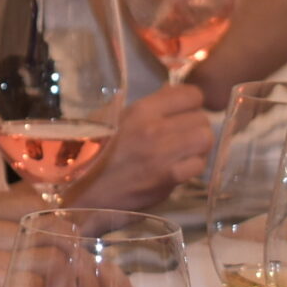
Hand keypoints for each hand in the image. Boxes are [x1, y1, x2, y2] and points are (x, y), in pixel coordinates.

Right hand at [77, 81, 212, 210]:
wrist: (81, 192)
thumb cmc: (92, 153)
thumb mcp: (111, 119)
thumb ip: (144, 108)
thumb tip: (171, 97)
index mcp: (139, 110)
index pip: (191, 94)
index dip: (190, 103)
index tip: (182, 112)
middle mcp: (153, 129)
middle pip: (202, 118)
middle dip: (195, 127)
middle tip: (183, 136)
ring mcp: (162, 155)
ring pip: (205, 140)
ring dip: (198, 147)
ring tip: (184, 152)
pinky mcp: (168, 179)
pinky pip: (198, 165)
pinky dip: (193, 167)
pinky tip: (179, 169)